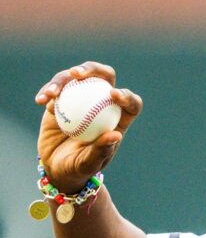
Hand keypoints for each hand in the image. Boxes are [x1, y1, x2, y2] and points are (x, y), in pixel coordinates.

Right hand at [35, 61, 142, 193]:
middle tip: (78, 73)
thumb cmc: (79, 168)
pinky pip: (56, 88)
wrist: (57, 167)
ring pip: (76, 79)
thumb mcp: (90, 163)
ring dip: (62, 80)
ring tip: (51, 94)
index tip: (113, 95)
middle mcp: (102, 104)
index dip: (126, 96)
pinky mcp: (62, 99)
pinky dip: (48, 91)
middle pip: (105, 78)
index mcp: (118, 120)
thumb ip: (102, 150)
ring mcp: (82, 98)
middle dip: (94, 69)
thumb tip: (115, 135)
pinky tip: (41, 100)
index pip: (131, 103)